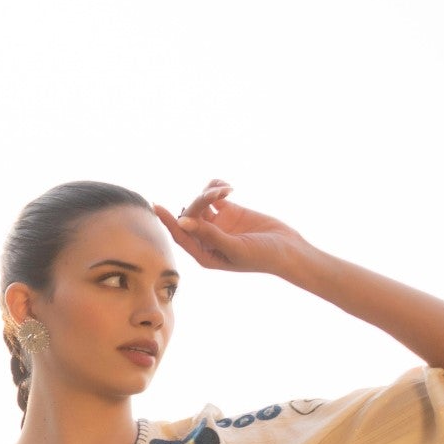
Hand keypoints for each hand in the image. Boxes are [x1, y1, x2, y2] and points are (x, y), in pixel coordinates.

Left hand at [153, 181, 313, 280]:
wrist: (287, 249)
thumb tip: (184, 222)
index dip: (168, 221)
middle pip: (191, 215)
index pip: (180, 235)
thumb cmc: (262, 257)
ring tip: (226, 190)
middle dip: (200, 202)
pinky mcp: (230, 211)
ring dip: (209, 192)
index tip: (156, 205)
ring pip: (201, 203)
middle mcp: (207, 239)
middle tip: (219, 194)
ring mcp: (218, 224)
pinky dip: (216, 187)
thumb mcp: (234, 248)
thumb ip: (209, 235)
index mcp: (204, 254)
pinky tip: (226, 186)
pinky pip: (214, 195)